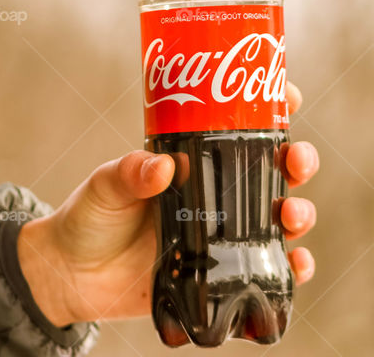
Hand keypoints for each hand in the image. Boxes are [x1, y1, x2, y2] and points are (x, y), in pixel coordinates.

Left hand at [17, 82, 319, 326]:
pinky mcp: (221, 270)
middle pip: (275, 168)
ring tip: (293, 215)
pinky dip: (291, 265)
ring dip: (300, 211)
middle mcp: (216, 190)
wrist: (73, 277)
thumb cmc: (89, 218)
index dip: (274, 106)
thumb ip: (128, 174)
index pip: (242, 124)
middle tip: (296, 161)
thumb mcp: (105, 186)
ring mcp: (223, 231)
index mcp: (194, 158)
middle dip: (298, 160)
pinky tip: (296, 263)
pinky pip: (268, 267)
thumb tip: (162, 167)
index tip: (292, 96)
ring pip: (281, 215)